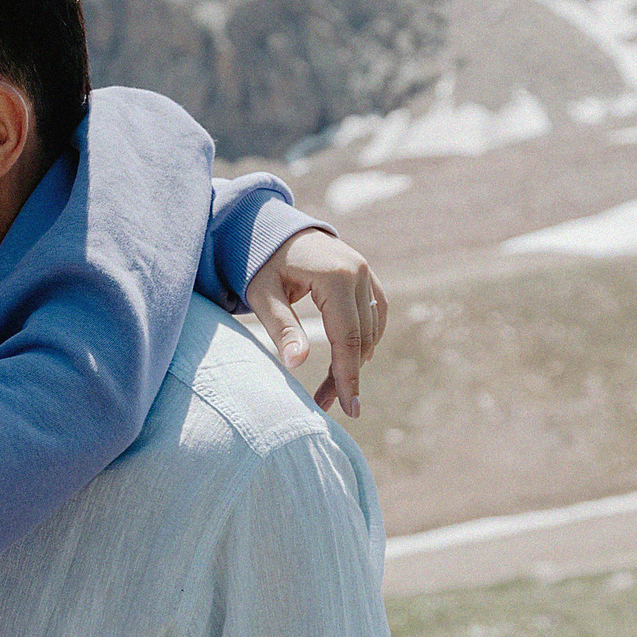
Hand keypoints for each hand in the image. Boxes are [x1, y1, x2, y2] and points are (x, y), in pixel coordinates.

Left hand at [244, 227, 389, 415]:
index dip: (348, 376)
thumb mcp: (262, 295)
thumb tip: (297, 364)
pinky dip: (367, 337)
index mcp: (335, 276)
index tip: (349, 409)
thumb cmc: (259, 261)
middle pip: (362, 337)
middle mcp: (358, 272)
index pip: (348, 337)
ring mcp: (365, 271)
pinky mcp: (365, 274)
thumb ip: (281, 328)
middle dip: (348, 374)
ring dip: (357, 358)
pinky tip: (351, 357)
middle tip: (329, 405)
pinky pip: (376, 312)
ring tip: (332, 386)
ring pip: (373, 327)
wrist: (268, 226)